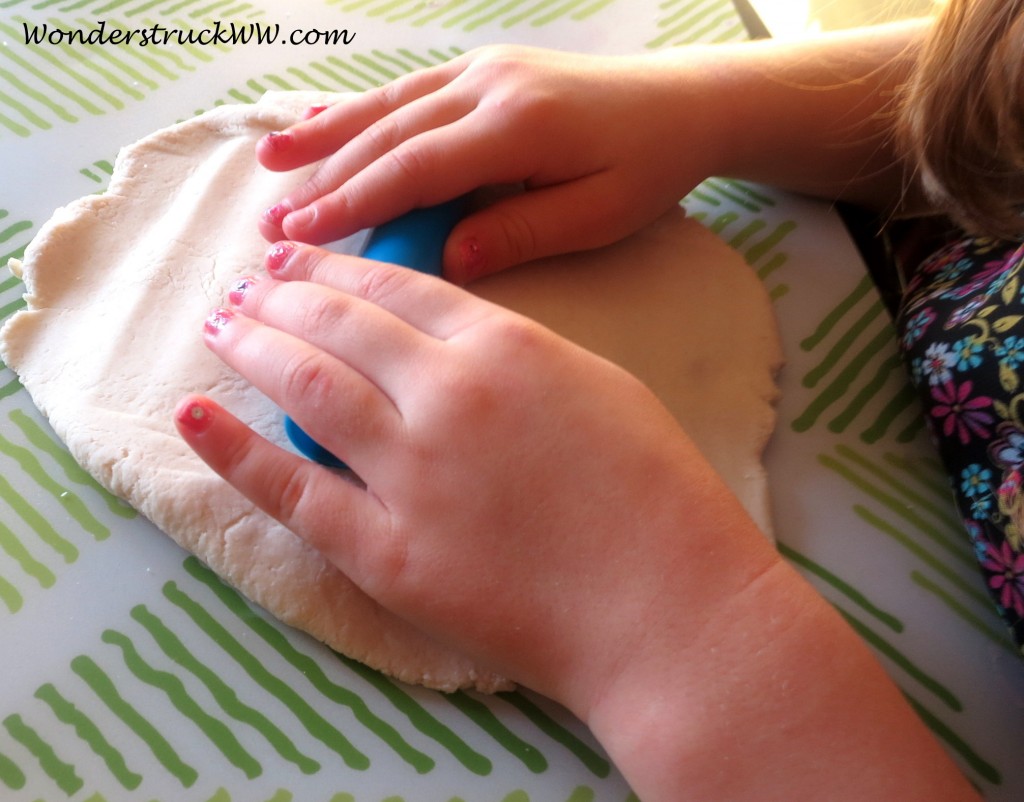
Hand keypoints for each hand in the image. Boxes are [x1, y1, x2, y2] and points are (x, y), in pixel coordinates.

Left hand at [175, 241, 775, 715]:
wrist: (670, 608)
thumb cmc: (659, 497)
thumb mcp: (596, 387)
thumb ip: (515, 355)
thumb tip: (445, 344)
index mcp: (506, 347)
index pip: (397, 287)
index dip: (337, 270)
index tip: (299, 261)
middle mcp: (445, 395)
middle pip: (338, 324)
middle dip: (282, 295)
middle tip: (246, 283)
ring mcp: (409, 473)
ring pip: (305, 385)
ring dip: (251, 345)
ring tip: (219, 324)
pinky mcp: (386, 552)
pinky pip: (292, 490)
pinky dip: (233, 449)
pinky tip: (191, 414)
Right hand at [255, 46, 722, 282]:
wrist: (686, 103)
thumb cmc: (650, 167)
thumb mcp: (599, 214)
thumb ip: (521, 233)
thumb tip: (445, 262)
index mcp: (518, 126)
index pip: (417, 168)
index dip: (354, 201)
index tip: (302, 236)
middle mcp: (490, 86)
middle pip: (389, 134)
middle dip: (324, 177)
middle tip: (271, 223)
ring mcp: (484, 70)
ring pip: (388, 104)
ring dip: (325, 135)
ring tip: (267, 164)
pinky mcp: (486, 69)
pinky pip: (409, 88)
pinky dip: (360, 107)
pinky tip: (321, 118)